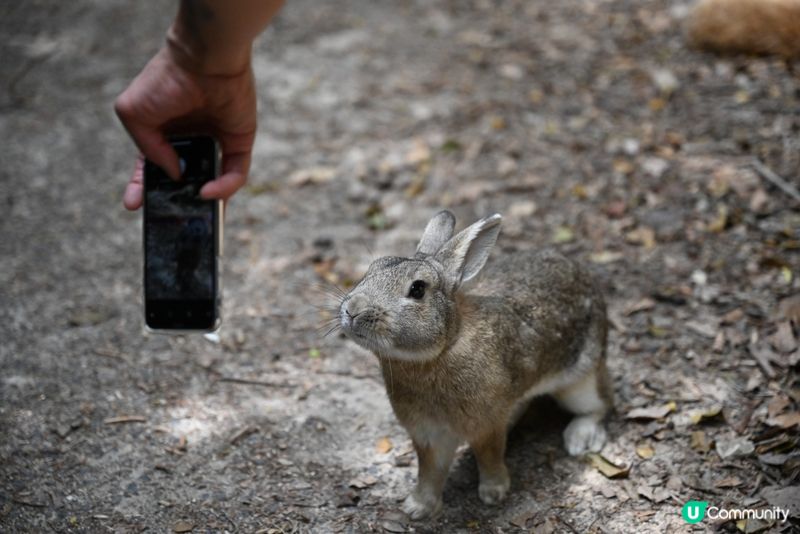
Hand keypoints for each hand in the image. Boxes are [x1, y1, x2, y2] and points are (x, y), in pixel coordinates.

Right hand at [114, 43, 256, 209]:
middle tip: (169, 222)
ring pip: (215, 183)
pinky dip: (225, 187)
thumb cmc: (166, 81)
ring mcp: (217, 143)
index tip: (133, 206)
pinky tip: (209, 192)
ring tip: (197, 220)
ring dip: (207, 204)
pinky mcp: (241, 143)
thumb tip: (174, 175)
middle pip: (186, 181)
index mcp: (163, 132)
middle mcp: (191, 140)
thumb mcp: (135, 113)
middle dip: (178, 203)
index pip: (152, 168)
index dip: (143, 188)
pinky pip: (236, 174)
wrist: (205, 61)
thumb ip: (147, 149)